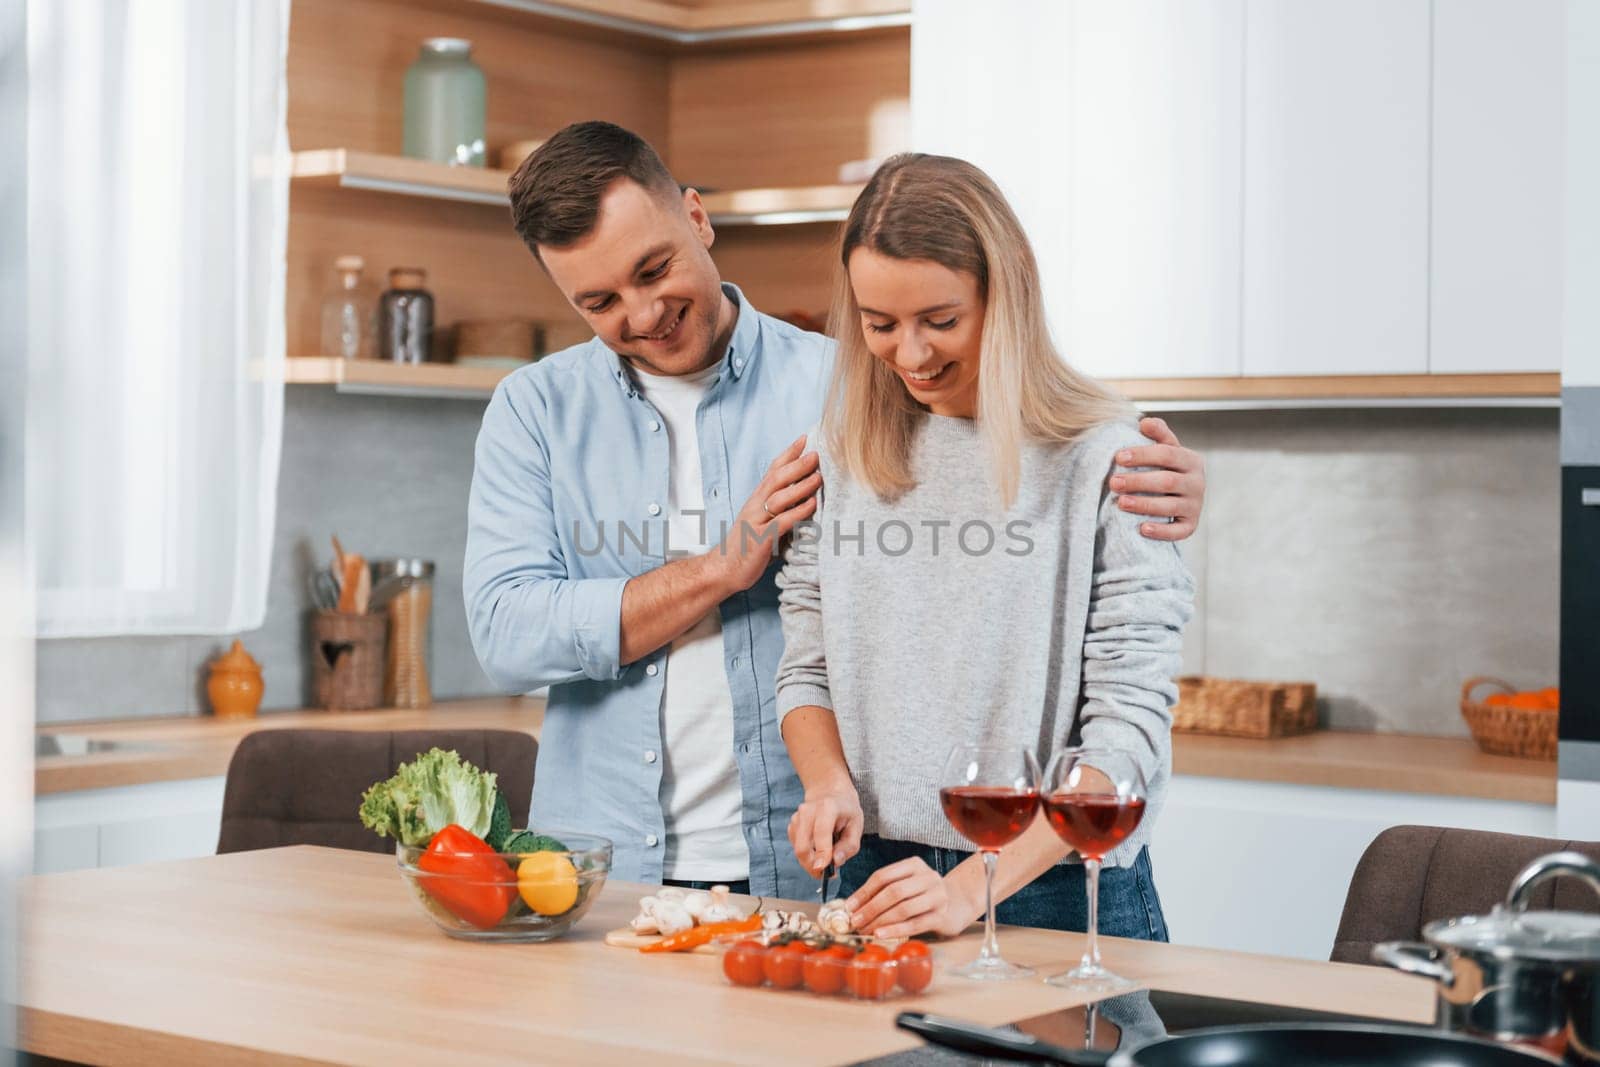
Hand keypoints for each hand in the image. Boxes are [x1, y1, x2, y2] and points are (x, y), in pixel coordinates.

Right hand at [710, 435, 820, 592]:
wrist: (722, 569)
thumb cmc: (746, 545)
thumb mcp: (761, 520)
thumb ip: (779, 508)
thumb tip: (805, 496)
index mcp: (756, 499)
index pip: (772, 470)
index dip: (788, 454)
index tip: (804, 439)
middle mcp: (755, 506)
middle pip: (776, 478)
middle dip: (797, 465)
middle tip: (816, 454)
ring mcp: (756, 521)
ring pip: (779, 497)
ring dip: (801, 486)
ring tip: (819, 477)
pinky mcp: (760, 539)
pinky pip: (781, 522)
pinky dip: (797, 512)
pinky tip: (812, 505)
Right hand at [787, 780, 862, 875]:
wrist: (830, 793)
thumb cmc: (846, 811)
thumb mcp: (857, 826)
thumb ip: (849, 846)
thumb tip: (836, 861)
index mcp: (828, 807)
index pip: (821, 834)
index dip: (821, 854)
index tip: (823, 870)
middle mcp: (808, 810)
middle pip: (803, 846)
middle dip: (812, 865)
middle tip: (825, 874)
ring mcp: (798, 817)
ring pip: (798, 849)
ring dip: (810, 861)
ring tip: (825, 859)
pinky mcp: (792, 824)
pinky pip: (796, 847)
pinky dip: (806, 854)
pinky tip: (817, 850)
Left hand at [845, 857, 983, 939]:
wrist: (958, 903)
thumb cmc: (923, 895)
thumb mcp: (906, 885)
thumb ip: (884, 890)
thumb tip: (853, 906)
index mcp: (914, 865)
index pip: (883, 876)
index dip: (864, 892)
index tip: (849, 907)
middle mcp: (928, 877)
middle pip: (893, 892)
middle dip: (870, 908)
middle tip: (855, 921)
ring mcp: (937, 896)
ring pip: (903, 908)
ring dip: (880, 921)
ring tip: (865, 930)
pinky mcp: (942, 916)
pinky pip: (915, 924)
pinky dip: (895, 930)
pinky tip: (881, 934)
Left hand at [1111, 416, 1204, 541]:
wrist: (1180, 496)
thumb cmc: (1165, 468)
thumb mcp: (1165, 448)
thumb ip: (1158, 433)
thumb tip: (1144, 423)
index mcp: (1191, 460)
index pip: (1167, 454)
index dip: (1142, 455)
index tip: (1118, 457)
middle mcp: (1197, 483)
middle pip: (1167, 481)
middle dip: (1138, 481)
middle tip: (1113, 482)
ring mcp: (1195, 505)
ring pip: (1170, 506)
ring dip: (1144, 504)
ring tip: (1120, 503)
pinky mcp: (1190, 525)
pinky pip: (1178, 531)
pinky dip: (1161, 531)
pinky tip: (1142, 528)